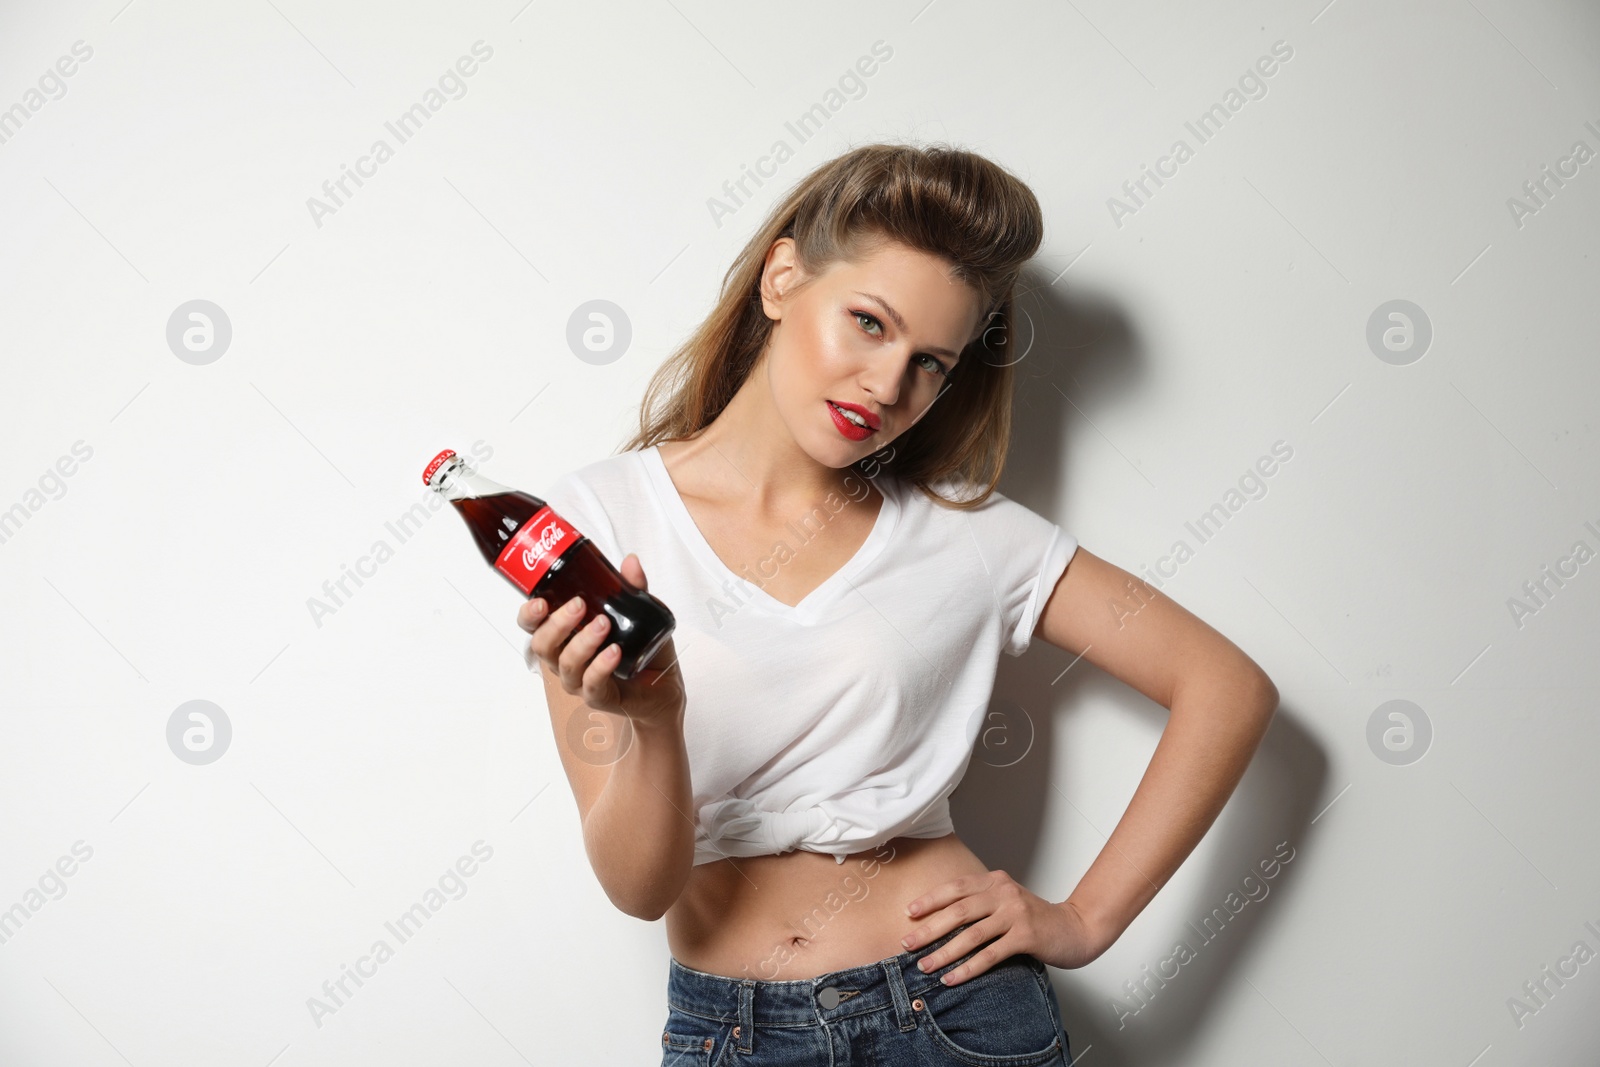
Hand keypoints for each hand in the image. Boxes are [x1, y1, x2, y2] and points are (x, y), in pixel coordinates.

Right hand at [518, 552, 684, 728]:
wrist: (663, 687)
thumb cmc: (642, 651)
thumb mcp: (639, 613)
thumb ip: (632, 589)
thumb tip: (630, 562)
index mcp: (565, 636)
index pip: (533, 626)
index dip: (529, 614)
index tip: (540, 601)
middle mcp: (565, 658)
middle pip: (542, 644)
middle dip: (557, 623)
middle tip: (578, 605)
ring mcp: (579, 680)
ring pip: (565, 663)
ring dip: (582, 641)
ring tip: (603, 624)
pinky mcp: (598, 696)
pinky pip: (591, 683)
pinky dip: (600, 666)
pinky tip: (614, 652)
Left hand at [899, 869, 1102, 985]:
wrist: (1077, 927)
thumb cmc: (1035, 918)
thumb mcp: (1006, 902)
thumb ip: (981, 904)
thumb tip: (939, 920)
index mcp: (995, 881)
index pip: (956, 887)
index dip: (930, 899)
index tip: (908, 913)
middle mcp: (1004, 893)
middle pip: (958, 911)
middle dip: (929, 929)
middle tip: (906, 943)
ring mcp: (1016, 914)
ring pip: (971, 934)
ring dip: (944, 952)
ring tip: (925, 966)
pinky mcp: (1026, 936)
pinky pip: (991, 955)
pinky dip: (969, 968)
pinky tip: (952, 978)